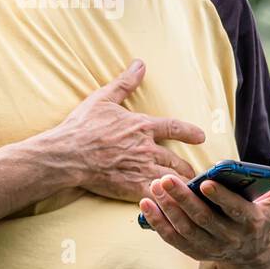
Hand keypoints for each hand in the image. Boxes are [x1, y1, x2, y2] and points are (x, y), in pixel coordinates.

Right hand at [51, 59, 205, 201]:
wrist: (68, 154)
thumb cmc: (83, 126)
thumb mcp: (103, 99)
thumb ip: (125, 83)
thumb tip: (140, 64)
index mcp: (142, 126)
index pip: (174, 128)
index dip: (190, 132)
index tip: (201, 137)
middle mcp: (147, 148)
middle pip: (176, 159)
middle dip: (186, 166)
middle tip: (193, 172)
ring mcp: (141, 169)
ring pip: (172, 179)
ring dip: (181, 184)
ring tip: (186, 190)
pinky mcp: (133, 187)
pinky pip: (158, 196)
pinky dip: (167, 200)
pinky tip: (172, 205)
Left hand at [138, 150, 269, 267]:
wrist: (252, 258)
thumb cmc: (261, 217)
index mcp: (252, 223)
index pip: (235, 211)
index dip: (221, 198)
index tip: (206, 181)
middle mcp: (231, 239)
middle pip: (204, 220)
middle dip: (183, 199)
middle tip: (165, 178)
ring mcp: (211, 249)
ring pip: (186, 231)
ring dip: (167, 210)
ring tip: (153, 187)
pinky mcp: (195, 253)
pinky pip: (174, 240)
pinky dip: (159, 224)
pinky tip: (145, 206)